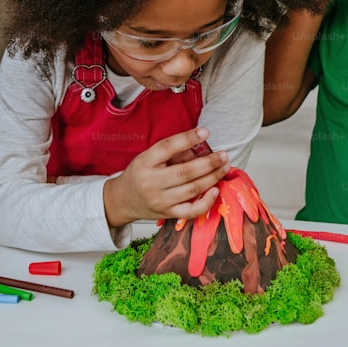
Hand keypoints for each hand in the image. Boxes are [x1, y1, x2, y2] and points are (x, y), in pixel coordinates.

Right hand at [103, 127, 229, 227]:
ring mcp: (161, 201)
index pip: (167, 147)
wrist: (123, 200)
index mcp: (145, 163)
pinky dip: (206, 201)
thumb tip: (200, 145)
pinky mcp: (168, 214)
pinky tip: (216, 190)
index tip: (205, 132)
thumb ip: (172, 152)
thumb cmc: (139, 175)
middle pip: (185, 172)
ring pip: (192, 189)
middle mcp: (152, 183)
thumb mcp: (148, 157)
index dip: (188, 138)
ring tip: (224, 166)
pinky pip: (191, 211)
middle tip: (223, 155)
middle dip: (209, 162)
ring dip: (213, 177)